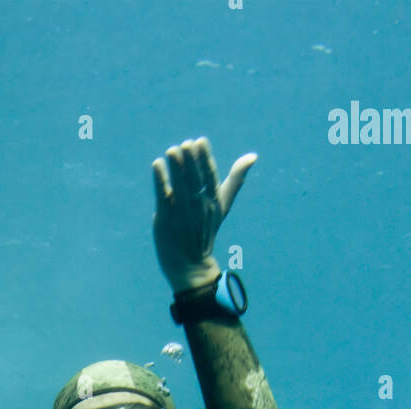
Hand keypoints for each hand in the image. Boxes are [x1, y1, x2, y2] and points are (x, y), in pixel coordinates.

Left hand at [152, 137, 256, 293]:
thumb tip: (253, 156)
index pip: (209, 176)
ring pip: (180, 186)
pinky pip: (163, 196)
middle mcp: (199, 206)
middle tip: (185, 144)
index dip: (204, 158)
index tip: (200, 141)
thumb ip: (235, 180)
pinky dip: (160, 180)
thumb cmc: (205, 230)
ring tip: (171, 151)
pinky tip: (157, 164)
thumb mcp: (222, 205)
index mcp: (213, 201)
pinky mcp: (166, 219)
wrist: (191, 265)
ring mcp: (182, 213)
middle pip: (195, 179)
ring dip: (175, 167)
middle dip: (190, 161)